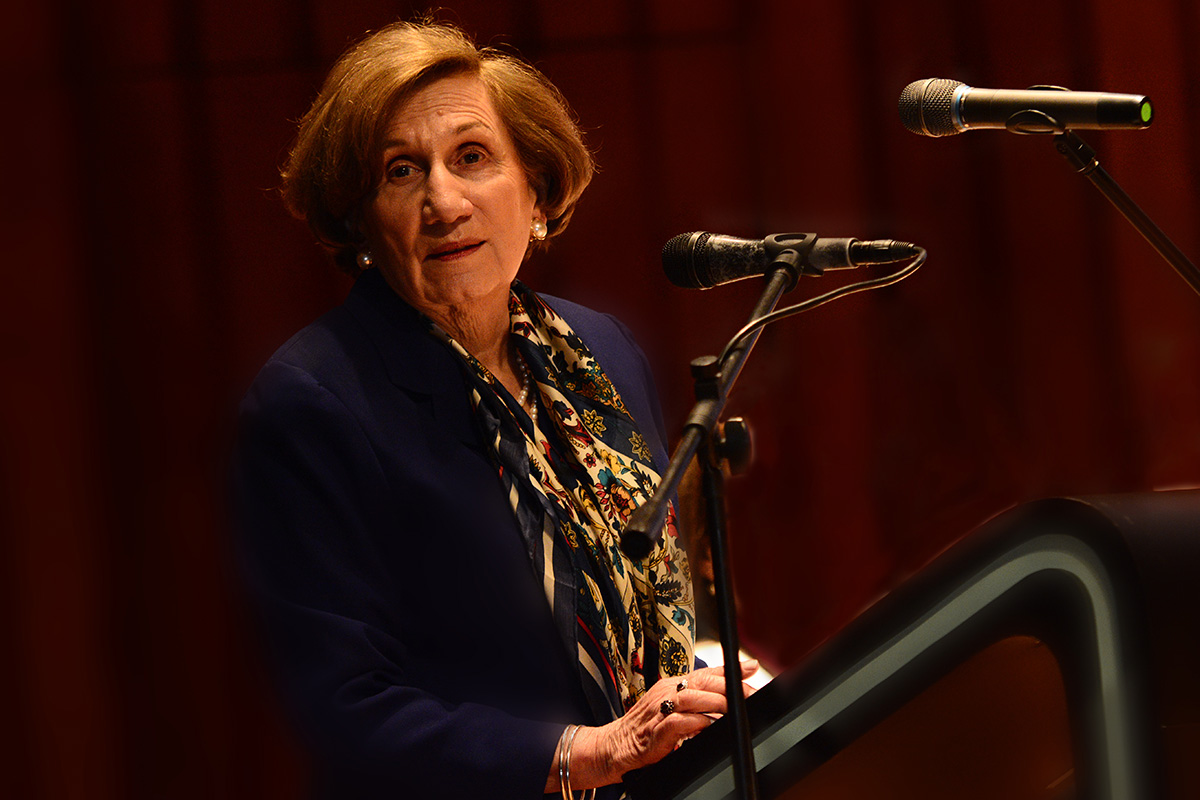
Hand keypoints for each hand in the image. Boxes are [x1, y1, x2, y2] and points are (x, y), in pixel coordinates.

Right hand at [555, 660, 758, 790]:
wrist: (611, 747)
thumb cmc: (643, 729)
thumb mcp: (671, 708)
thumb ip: (699, 701)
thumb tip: (729, 696)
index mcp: (670, 685)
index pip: (705, 674)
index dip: (730, 672)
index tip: (752, 669)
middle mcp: (665, 692)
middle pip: (702, 683)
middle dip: (730, 688)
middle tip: (751, 694)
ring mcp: (658, 712)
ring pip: (692, 699)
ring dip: (716, 703)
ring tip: (736, 709)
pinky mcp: (653, 733)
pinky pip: (677, 723)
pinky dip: (695, 723)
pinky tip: (708, 725)